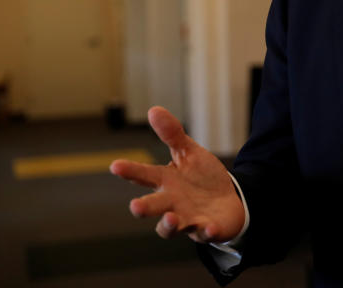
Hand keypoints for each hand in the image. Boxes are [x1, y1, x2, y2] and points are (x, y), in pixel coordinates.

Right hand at [109, 106, 245, 242]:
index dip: (130, 171)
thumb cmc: (201, 177)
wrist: (227, 201)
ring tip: (170, 217)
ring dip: (169, 224)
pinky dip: (207, 231)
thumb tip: (153, 109)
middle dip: (145, 207)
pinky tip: (209, 227)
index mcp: (166, 181)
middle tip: (136, 206)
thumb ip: (172, 134)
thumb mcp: (189, 153)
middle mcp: (172, 202)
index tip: (115, 165)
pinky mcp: (207, 229)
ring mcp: (188, 218)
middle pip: (154, 206)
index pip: (145, 175)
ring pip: (172, 226)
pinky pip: (206, 233)